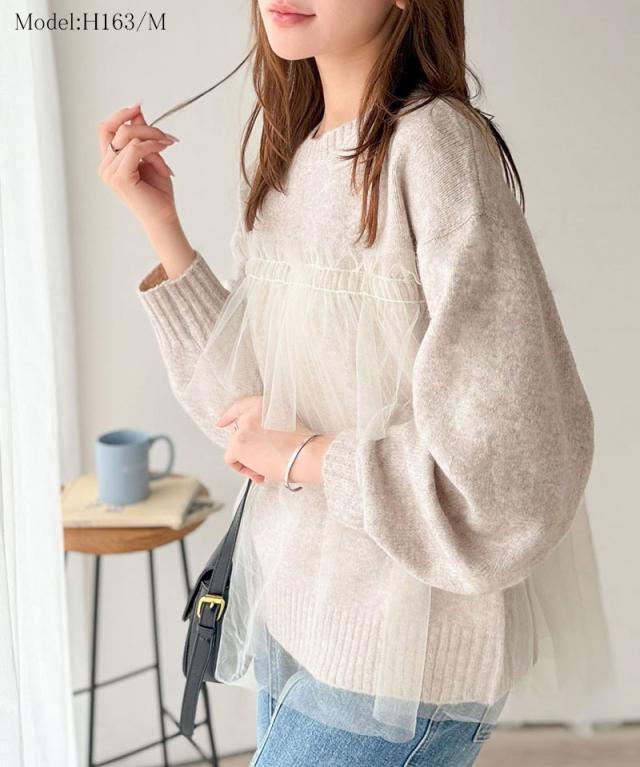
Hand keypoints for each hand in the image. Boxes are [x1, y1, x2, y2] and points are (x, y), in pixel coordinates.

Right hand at [97, 103, 179, 229]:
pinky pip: (135, 149)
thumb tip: (138, 112)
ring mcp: (110, 173)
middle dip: (145, 126)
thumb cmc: (158, 193)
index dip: (120, 115)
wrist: (164, 217)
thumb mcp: (151, 158)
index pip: (105, 129)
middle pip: (117, 129)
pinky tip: (164, 151)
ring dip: (153, 139)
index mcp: (109, 162)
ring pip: (128, 137)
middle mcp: (105, 166)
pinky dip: (152, 147)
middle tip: (166, 135)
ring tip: (168, 146)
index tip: (138, 106)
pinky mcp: (120, 178)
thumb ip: (142, 137)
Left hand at [215, 395, 333, 485]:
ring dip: (248, 462)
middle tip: (262, 463)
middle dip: (248, 451)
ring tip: (264, 471)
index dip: (230, 415)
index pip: (241, 406)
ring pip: (235, 448)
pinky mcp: (238, 444)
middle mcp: (252, 412)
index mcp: (265, 404)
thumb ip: (267, 426)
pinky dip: (242, 469)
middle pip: (238, 433)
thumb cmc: (302, 445)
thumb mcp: (286, 423)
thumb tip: (255, 444)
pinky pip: (231, 460)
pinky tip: (259, 472)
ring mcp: (243, 427)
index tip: (222, 423)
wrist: (306, 454)